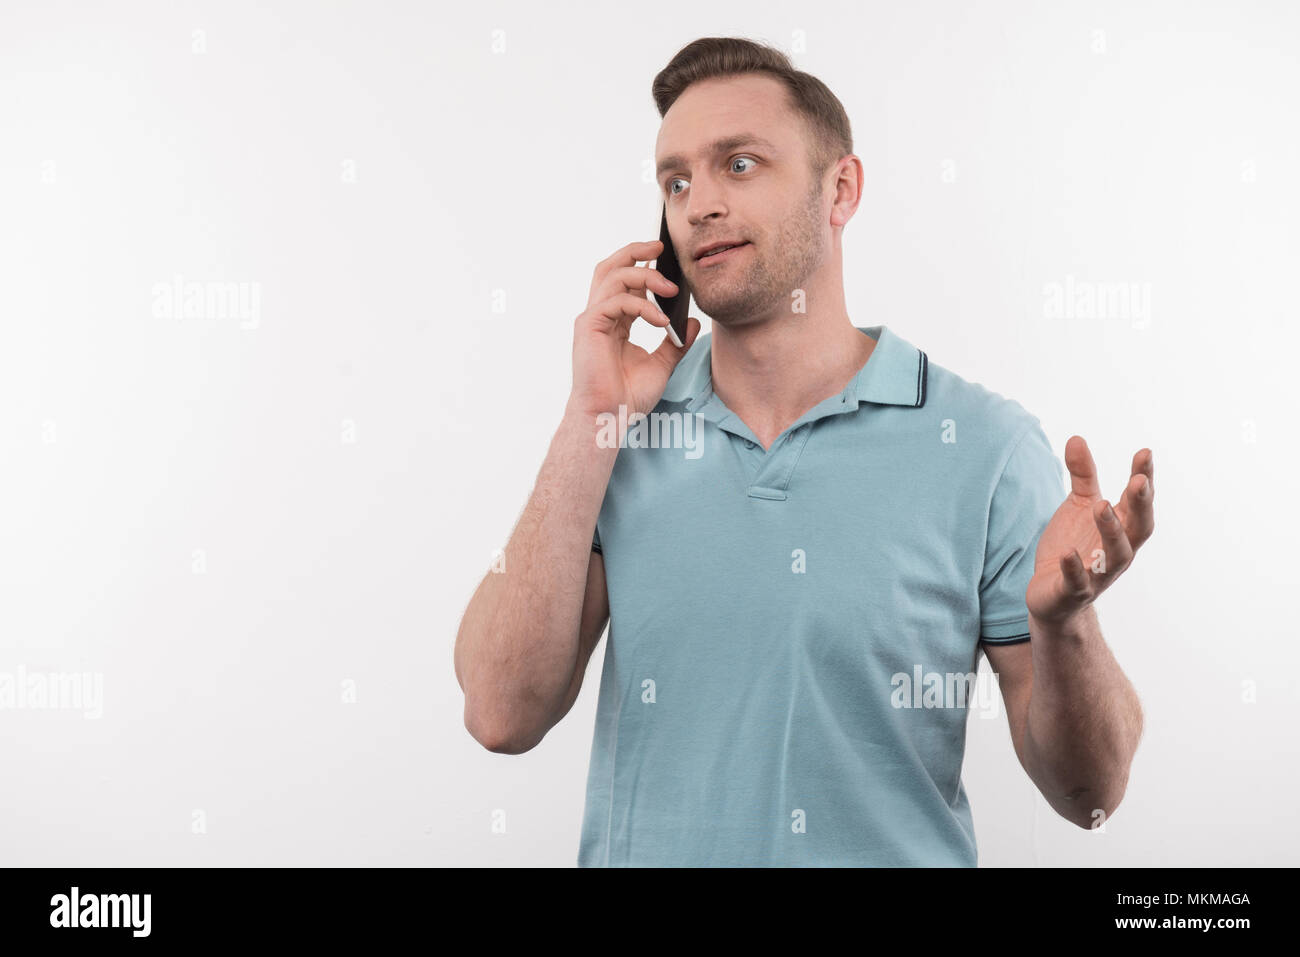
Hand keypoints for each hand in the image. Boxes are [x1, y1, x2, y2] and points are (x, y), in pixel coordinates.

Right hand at [568, 240, 700, 418]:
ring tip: (671, 290)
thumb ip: (675, 342)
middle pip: (611, 266)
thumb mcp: (662, 365)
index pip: (624, 281)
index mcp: (614, 321)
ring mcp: (592, 319)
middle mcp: (600, 315)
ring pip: (613, 276)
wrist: (609, 418)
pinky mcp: (589, 327)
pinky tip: (661, 321)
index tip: (665, 256)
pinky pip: (616, 301)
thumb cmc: (627, 397)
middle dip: (635, 251)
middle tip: (661, 246)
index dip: (642, 263)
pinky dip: (642, 306)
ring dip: (645, 276)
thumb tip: (693, 322)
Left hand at [1025, 436, 1154, 624]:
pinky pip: (1078, 582)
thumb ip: (1082, 477)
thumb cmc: (1073, 546)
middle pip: (1138, 528)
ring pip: (1115, 555)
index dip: (1145, 478)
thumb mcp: (1077, 508)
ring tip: (1101, 506)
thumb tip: (1076, 438)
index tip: (1145, 453)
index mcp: (1122, 528)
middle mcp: (1118, 551)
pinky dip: (1074, 568)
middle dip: (1140, 504)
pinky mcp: (1073, 592)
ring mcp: (1098, 574)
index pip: (1139, 502)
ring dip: (1111, 530)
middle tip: (1138, 480)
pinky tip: (1067, 553)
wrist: (1051, 596)